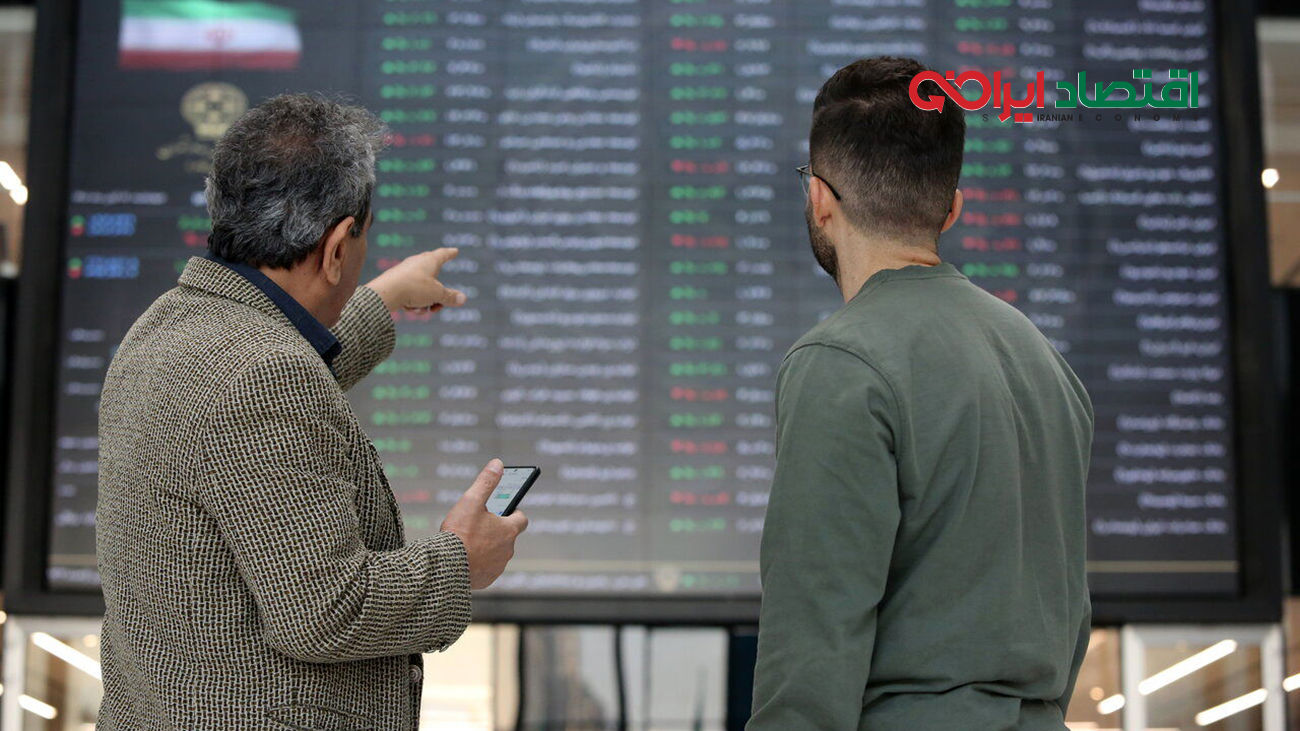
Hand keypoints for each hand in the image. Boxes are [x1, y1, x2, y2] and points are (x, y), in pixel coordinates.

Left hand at [366, 248, 467, 313]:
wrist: (385, 293)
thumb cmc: (414, 288)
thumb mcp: (437, 294)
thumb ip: (450, 297)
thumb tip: (463, 299)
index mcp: (429, 260)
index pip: (443, 254)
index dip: (450, 253)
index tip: (455, 251)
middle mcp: (417, 263)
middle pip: (434, 278)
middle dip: (438, 294)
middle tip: (439, 305)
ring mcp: (405, 273)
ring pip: (422, 290)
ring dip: (425, 302)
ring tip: (423, 309)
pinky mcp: (396, 283)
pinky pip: (410, 294)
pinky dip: (413, 303)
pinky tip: (409, 309)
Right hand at [440, 459, 528, 589]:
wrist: (445, 568)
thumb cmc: (459, 533)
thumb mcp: (471, 501)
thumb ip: (486, 482)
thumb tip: (498, 464)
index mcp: (508, 530)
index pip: (522, 519)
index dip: (515, 513)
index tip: (507, 510)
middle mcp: (508, 550)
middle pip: (508, 537)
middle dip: (497, 530)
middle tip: (480, 525)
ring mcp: (498, 566)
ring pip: (498, 554)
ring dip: (489, 548)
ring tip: (471, 542)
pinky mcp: (487, 579)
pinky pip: (487, 569)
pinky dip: (481, 564)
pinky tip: (467, 559)